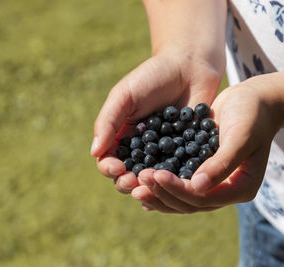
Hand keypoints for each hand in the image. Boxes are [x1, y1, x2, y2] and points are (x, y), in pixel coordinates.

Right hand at [91, 50, 223, 193]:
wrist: (189, 65)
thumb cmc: (152, 77)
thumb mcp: (125, 95)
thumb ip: (107, 121)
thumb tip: (94, 152)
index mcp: (121, 136)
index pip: (109, 160)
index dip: (109, 168)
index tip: (117, 168)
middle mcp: (140, 149)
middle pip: (128, 175)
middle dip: (127, 182)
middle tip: (135, 180)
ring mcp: (163, 153)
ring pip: (153, 178)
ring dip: (150, 185)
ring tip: (153, 182)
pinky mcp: (187, 153)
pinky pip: (179, 171)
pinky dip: (175, 179)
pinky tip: (176, 182)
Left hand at [132, 78, 280, 212]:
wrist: (255, 101)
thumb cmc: (252, 115)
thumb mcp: (240, 136)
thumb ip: (222, 163)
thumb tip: (198, 187)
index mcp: (240, 188)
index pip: (203, 198)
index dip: (177, 189)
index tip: (155, 174)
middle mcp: (226, 190)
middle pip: (189, 203)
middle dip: (162, 194)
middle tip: (138, 181)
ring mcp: (213, 184)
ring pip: (181, 199)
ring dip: (158, 193)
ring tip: (135, 185)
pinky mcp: (201, 172)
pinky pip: (179, 186)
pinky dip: (161, 188)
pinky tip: (143, 187)